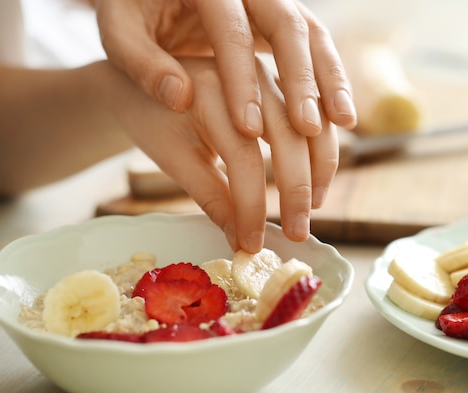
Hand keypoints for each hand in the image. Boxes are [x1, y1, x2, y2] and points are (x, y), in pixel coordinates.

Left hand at [92, 0, 355, 138]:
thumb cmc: (132, 8)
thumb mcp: (118, 28)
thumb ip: (140, 60)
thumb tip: (180, 98)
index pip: (231, 33)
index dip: (242, 82)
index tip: (248, 130)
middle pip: (288, 25)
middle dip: (302, 80)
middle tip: (306, 129)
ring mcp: (270, 1)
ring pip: (313, 34)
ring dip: (331, 79)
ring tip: (343, 124)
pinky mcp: (280, 21)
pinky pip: (314, 47)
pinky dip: (330, 80)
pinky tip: (338, 116)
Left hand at [110, 57, 338, 252]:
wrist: (145, 74)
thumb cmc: (152, 116)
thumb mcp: (172, 156)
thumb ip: (210, 195)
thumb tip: (242, 240)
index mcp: (209, 90)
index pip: (242, 154)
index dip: (251, 203)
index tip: (252, 242)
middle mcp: (247, 76)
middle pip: (286, 132)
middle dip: (296, 187)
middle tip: (298, 232)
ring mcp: (269, 74)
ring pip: (310, 118)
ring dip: (320, 166)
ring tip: (315, 208)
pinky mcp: (281, 82)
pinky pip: (314, 112)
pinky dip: (323, 145)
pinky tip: (321, 179)